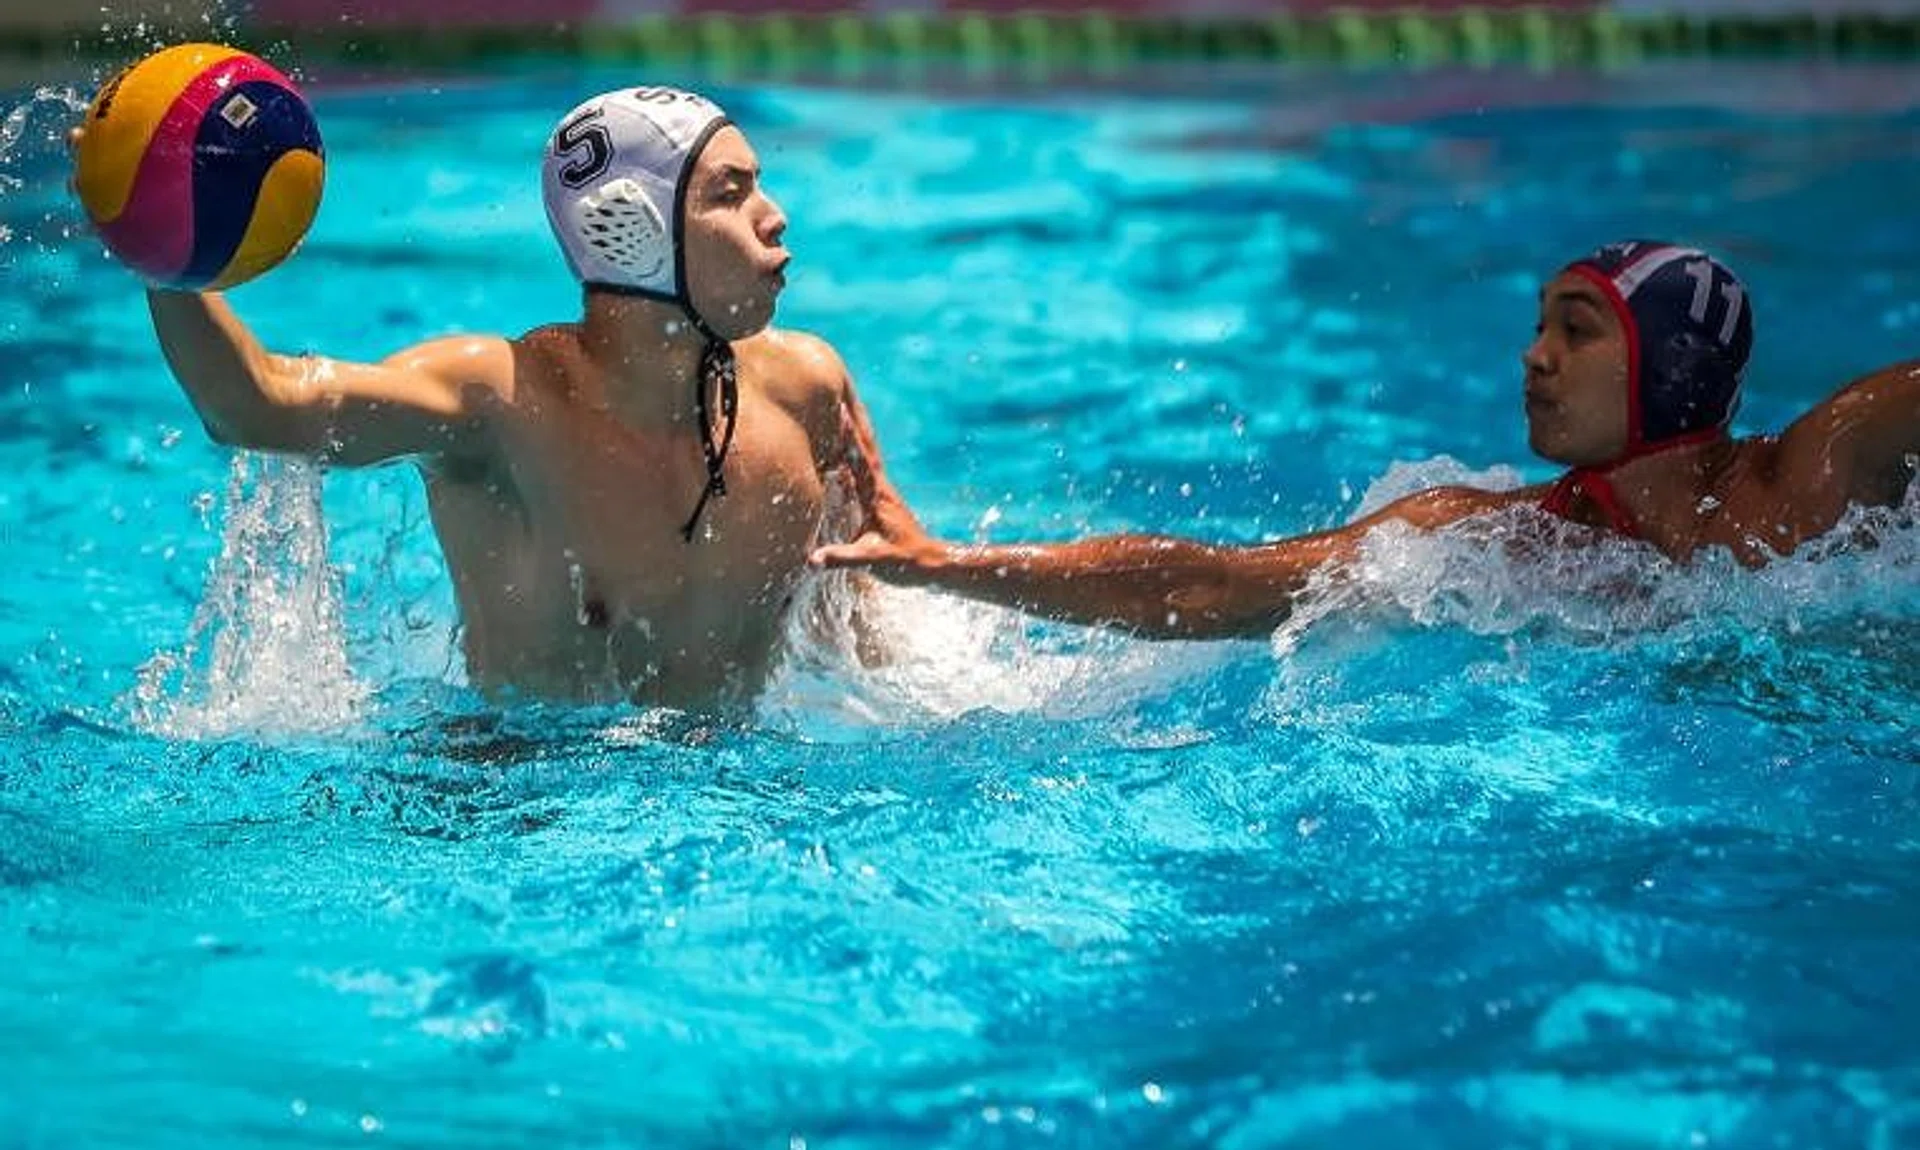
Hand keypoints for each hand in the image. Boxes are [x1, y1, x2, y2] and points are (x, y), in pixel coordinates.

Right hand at [811, 407, 944, 583]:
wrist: (932, 564)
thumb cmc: (905, 563)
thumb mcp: (872, 561)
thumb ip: (843, 558)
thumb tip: (813, 560)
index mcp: (877, 497)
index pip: (859, 460)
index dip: (849, 436)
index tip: (839, 409)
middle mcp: (881, 490)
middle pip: (865, 450)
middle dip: (851, 425)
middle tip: (839, 399)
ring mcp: (884, 494)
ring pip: (868, 458)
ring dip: (855, 437)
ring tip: (843, 415)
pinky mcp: (883, 501)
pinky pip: (867, 470)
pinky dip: (857, 455)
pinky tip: (849, 454)